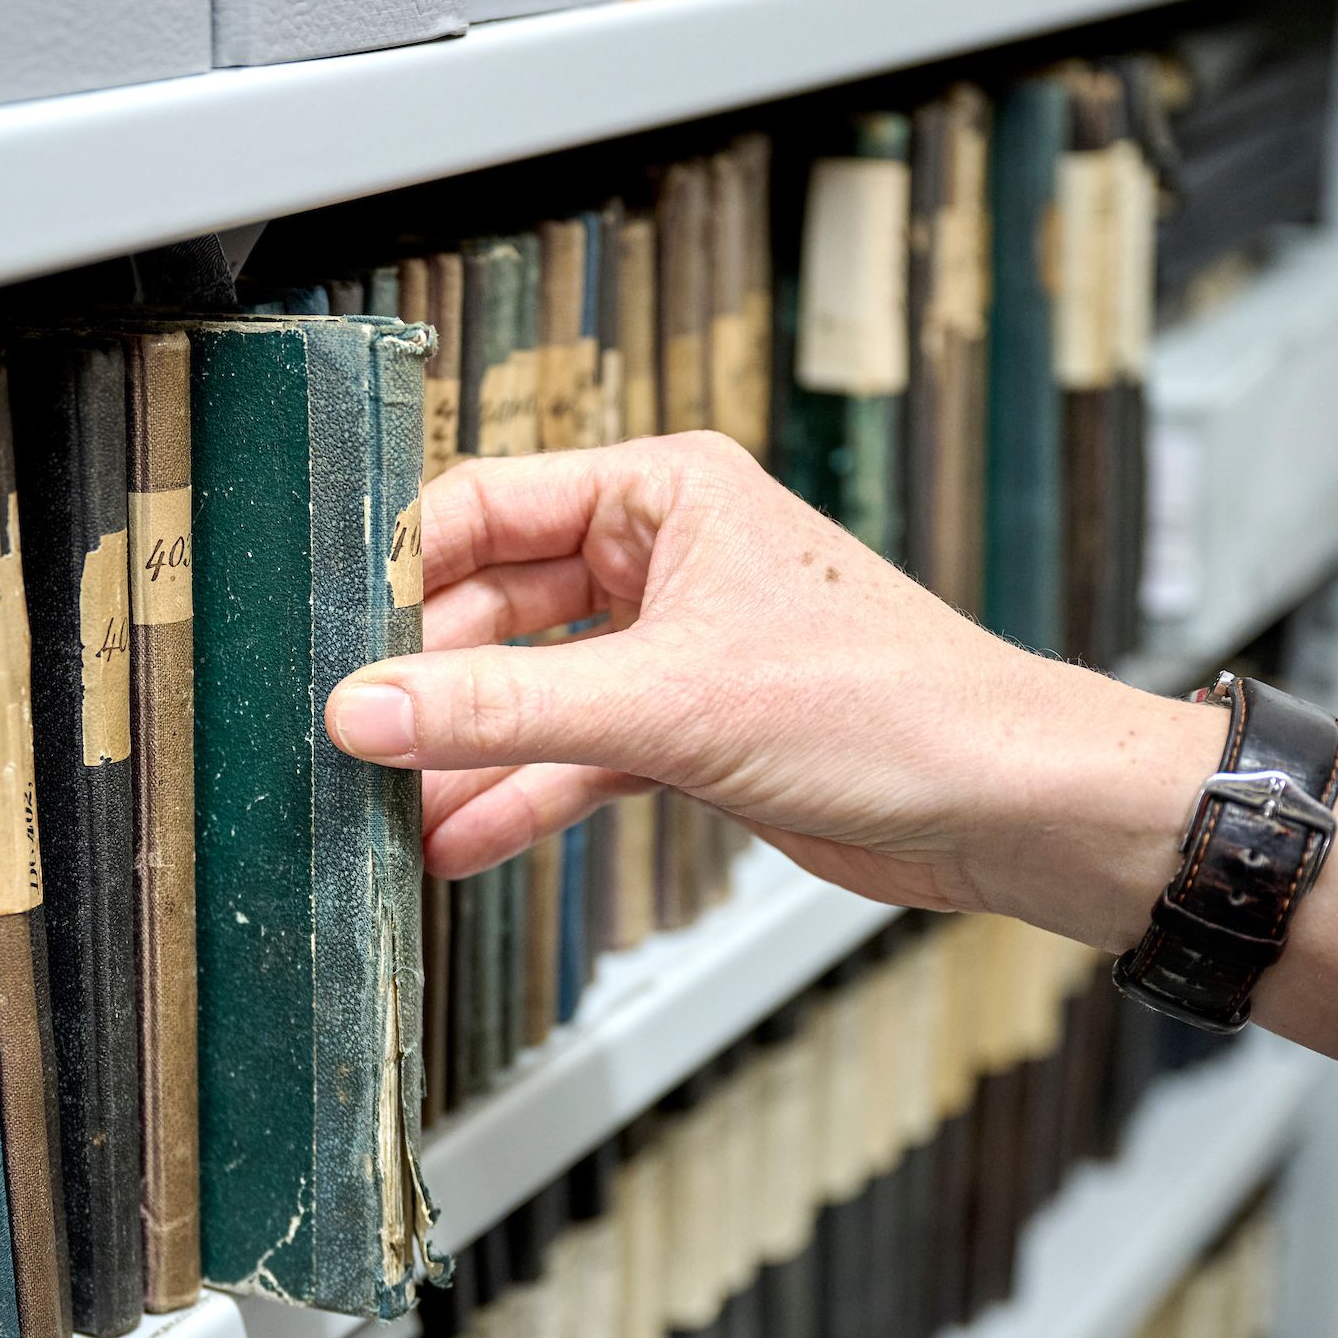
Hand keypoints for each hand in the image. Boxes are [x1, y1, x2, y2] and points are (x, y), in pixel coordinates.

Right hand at [326, 432, 1221, 948]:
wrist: (1006, 808)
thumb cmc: (892, 706)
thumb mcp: (669, 702)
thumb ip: (503, 710)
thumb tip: (366, 710)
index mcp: (663, 494)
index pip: (484, 507)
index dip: (402, 574)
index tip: (330, 641)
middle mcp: (661, 558)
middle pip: (492, 607)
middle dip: (424, 680)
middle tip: (347, 741)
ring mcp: (670, 649)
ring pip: (528, 693)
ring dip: (462, 755)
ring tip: (380, 811)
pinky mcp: (685, 732)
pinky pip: (571, 758)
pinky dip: (517, 800)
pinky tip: (454, 843)